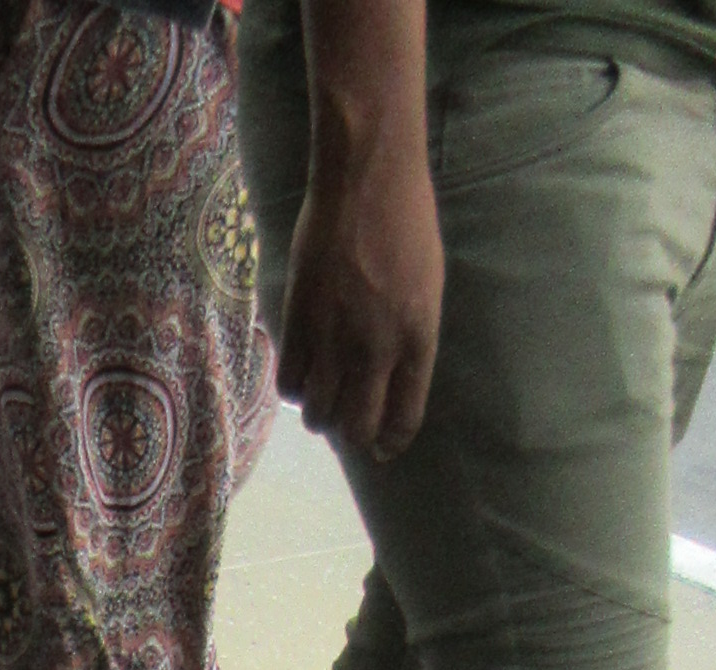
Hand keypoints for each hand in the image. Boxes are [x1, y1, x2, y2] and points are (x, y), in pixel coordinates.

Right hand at [278, 141, 445, 458]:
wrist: (367, 176)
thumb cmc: (406, 219)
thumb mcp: (427, 283)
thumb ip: (411, 334)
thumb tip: (390, 377)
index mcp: (418, 338)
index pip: (404, 417)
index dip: (391, 441)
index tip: (383, 448)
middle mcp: (377, 348)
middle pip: (357, 428)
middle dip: (353, 434)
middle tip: (348, 421)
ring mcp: (335, 338)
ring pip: (318, 412)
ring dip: (319, 413)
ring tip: (321, 396)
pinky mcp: (299, 321)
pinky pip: (288, 382)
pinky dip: (293, 387)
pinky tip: (300, 371)